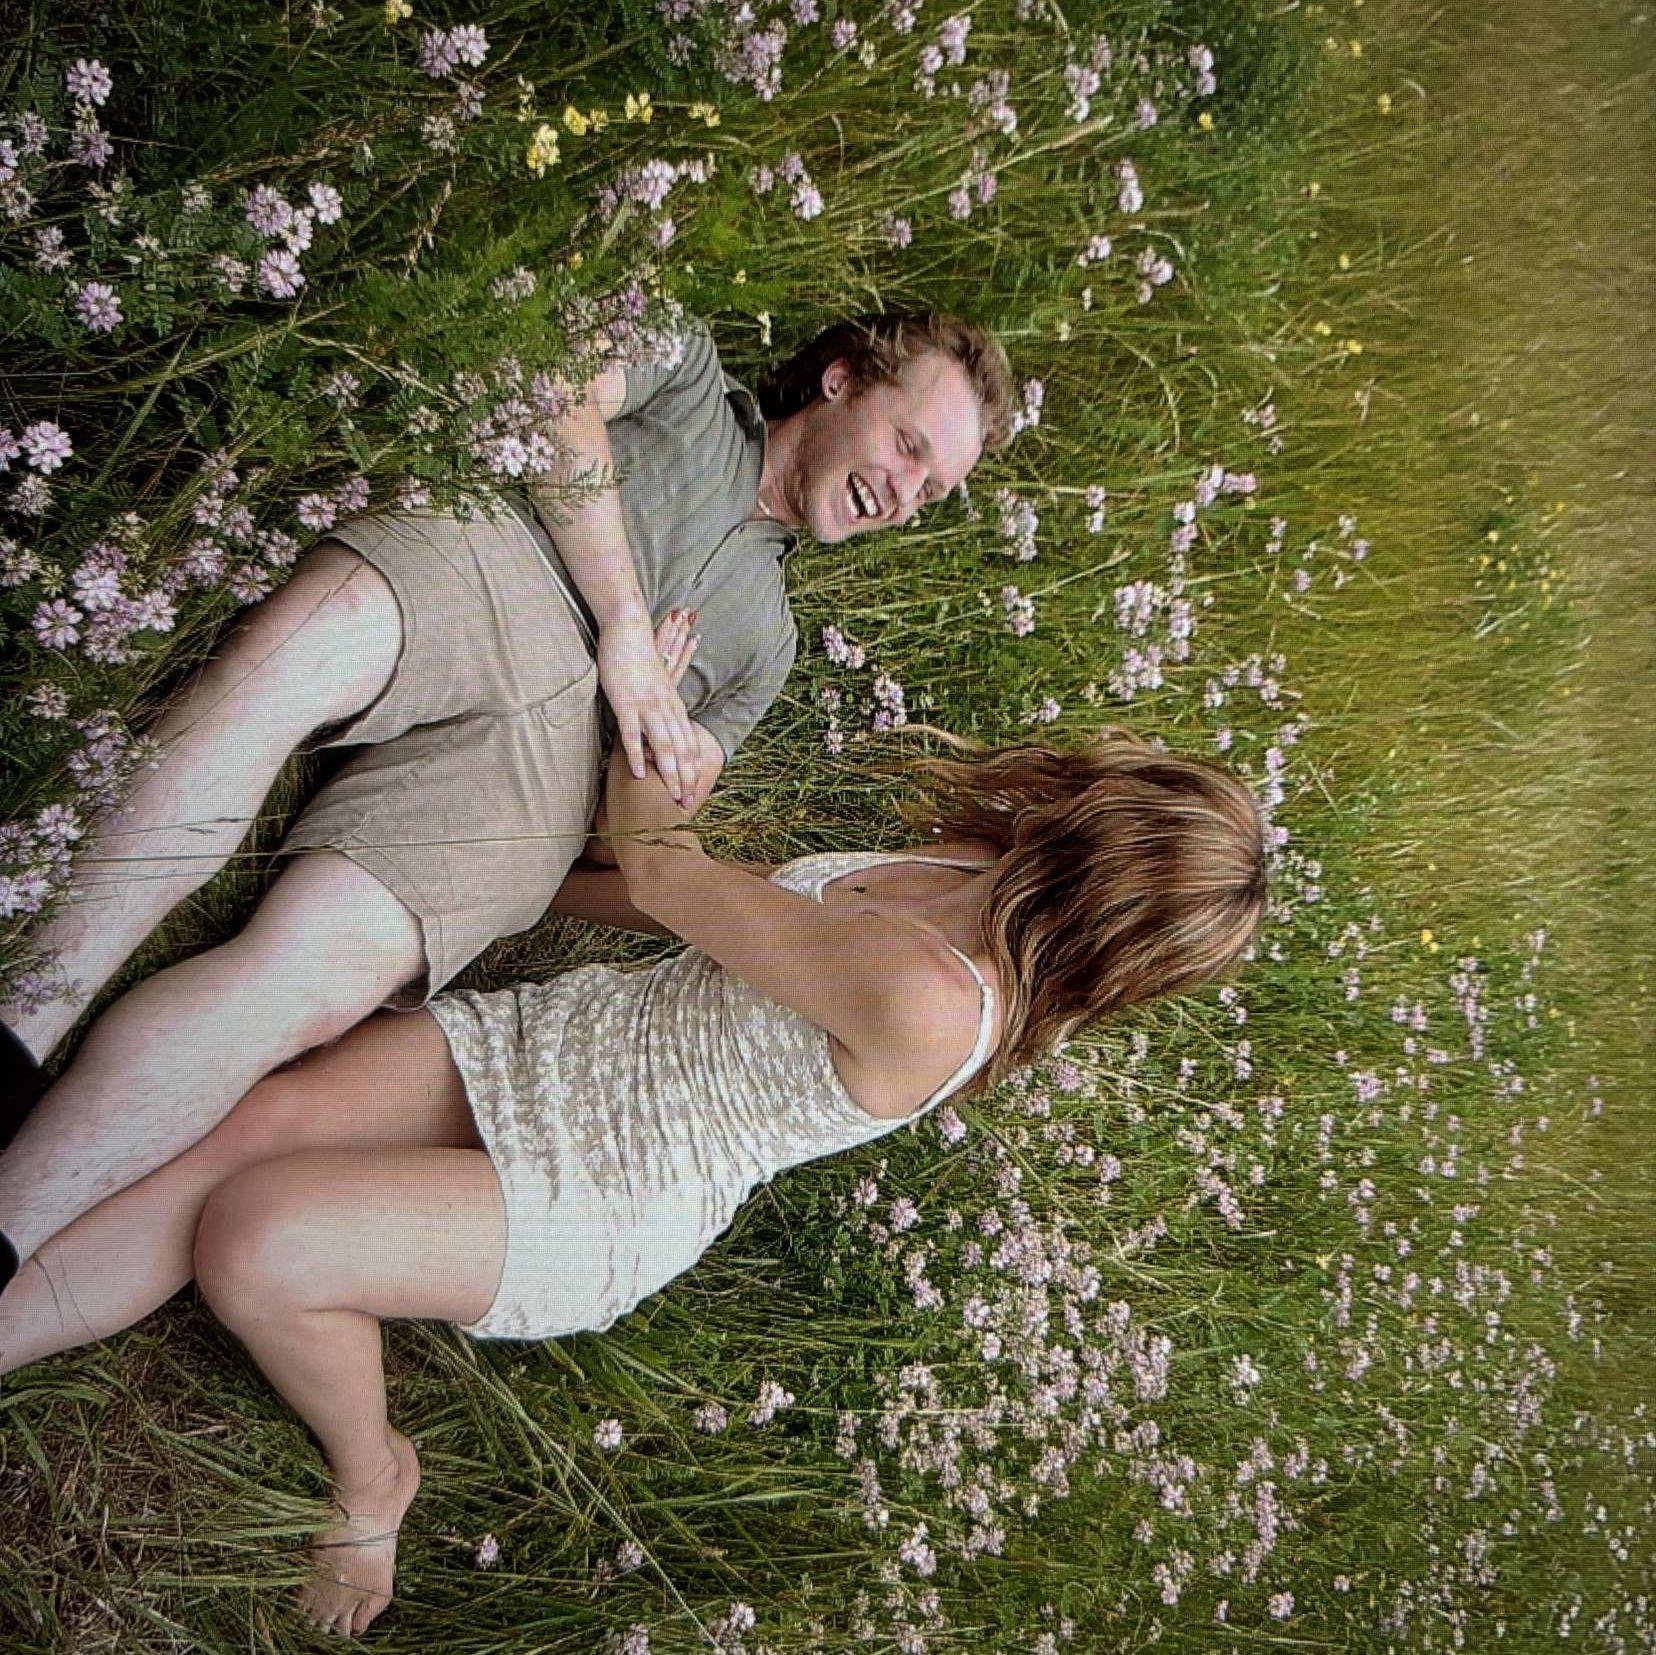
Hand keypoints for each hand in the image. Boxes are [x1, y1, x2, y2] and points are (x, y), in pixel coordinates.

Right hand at [597, 609, 701, 803]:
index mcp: (674, 707)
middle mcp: (666, 710)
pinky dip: (638, 755)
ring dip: (669, 774)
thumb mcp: (656, 688)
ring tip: (671, 797)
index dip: (694, 772)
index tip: (695, 795)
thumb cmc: (639, 659)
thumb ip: (660, 711)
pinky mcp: (627, 703)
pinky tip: (639, 774)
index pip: (689, 746)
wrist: (629, 630)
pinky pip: (634, 734)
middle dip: (686, 780)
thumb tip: (660, 734)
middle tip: (688, 806)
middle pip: (682, 752)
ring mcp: (648, 707)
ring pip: (664, 747)